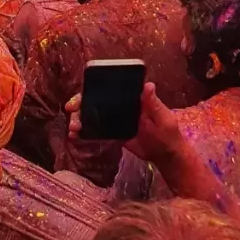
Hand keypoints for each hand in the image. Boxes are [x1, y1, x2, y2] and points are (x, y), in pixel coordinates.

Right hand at [65, 81, 182, 162]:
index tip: (82, 92)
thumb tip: (148, 85)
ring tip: (73, 129)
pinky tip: (75, 136)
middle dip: (80, 104)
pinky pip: (95, 131)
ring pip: (92, 116)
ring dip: (79, 120)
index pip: (110, 89)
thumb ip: (154, 103)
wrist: (165, 155)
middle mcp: (121, 106)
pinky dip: (84, 133)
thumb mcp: (164, 118)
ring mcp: (115, 120)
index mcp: (132, 98)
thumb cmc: (168, 134)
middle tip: (71, 110)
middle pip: (95, 101)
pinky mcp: (113, 134)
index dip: (93, 88)